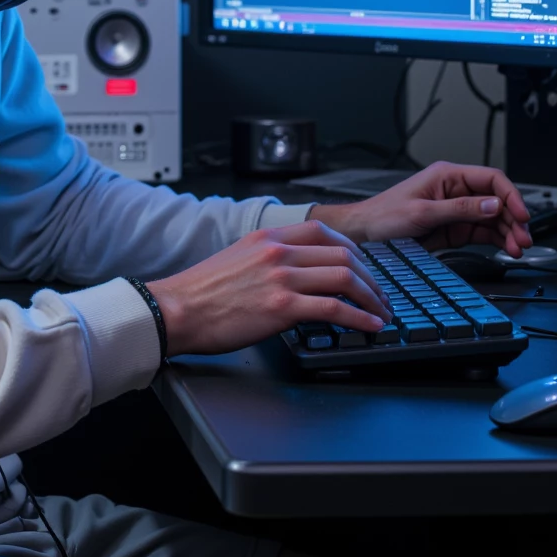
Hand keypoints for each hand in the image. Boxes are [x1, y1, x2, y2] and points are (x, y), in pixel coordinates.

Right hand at [148, 220, 391, 358]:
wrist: (176, 311)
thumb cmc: (201, 292)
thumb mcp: (237, 258)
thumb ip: (268, 258)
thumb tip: (295, 274)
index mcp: (268, 236)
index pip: (323, 231)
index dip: (352, 249)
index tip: (362, 267)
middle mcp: (278, 251)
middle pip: (344, 253)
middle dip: (370, 277)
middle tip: (379, 295)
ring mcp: (282, 278)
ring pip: (345, 277)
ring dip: (371, 298)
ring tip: (380, 313)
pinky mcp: (282, 308)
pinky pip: (334, 309)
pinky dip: (359, 318)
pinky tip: (369, 326)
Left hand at [309, 161, 531, 257]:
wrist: (363, 235)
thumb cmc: (383, 216)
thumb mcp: (422, 212)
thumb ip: (459, 209)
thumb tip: (492, 205)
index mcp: (447, 176)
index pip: (491, 180)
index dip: (510, 196)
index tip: (521, 215)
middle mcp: (455, 190)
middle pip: (496, 201)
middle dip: (513, 219)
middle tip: (523, 239)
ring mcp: (456, 210)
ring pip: (493, 218)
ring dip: (508, 232)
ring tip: (517, 248)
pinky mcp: (453, 228)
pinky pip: (482, 232)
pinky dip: (496, 240)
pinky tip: (505, 249)